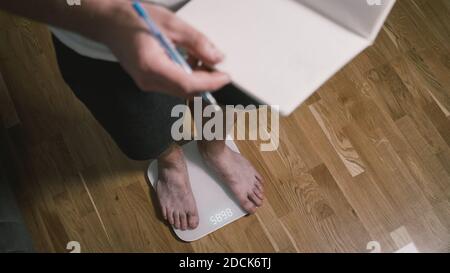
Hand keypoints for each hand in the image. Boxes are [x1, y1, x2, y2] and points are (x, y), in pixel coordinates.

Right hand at [96, 2, 229, 97]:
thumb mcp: (172, 24)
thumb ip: (196, 42)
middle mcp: (148, 80)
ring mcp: (147, 83)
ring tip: (201, 58)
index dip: (210, 83)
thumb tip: (217, 58)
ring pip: (181, 90)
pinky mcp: (148, 81)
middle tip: (218, 67)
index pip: (187, 84)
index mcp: (151, 65)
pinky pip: (173, 85)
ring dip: (197, 79)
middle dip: (206, 82)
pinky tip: (189, 60)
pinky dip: (187, 76)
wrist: (109, 22)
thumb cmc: (134, 19)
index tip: (225, 76)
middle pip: (186, 91)